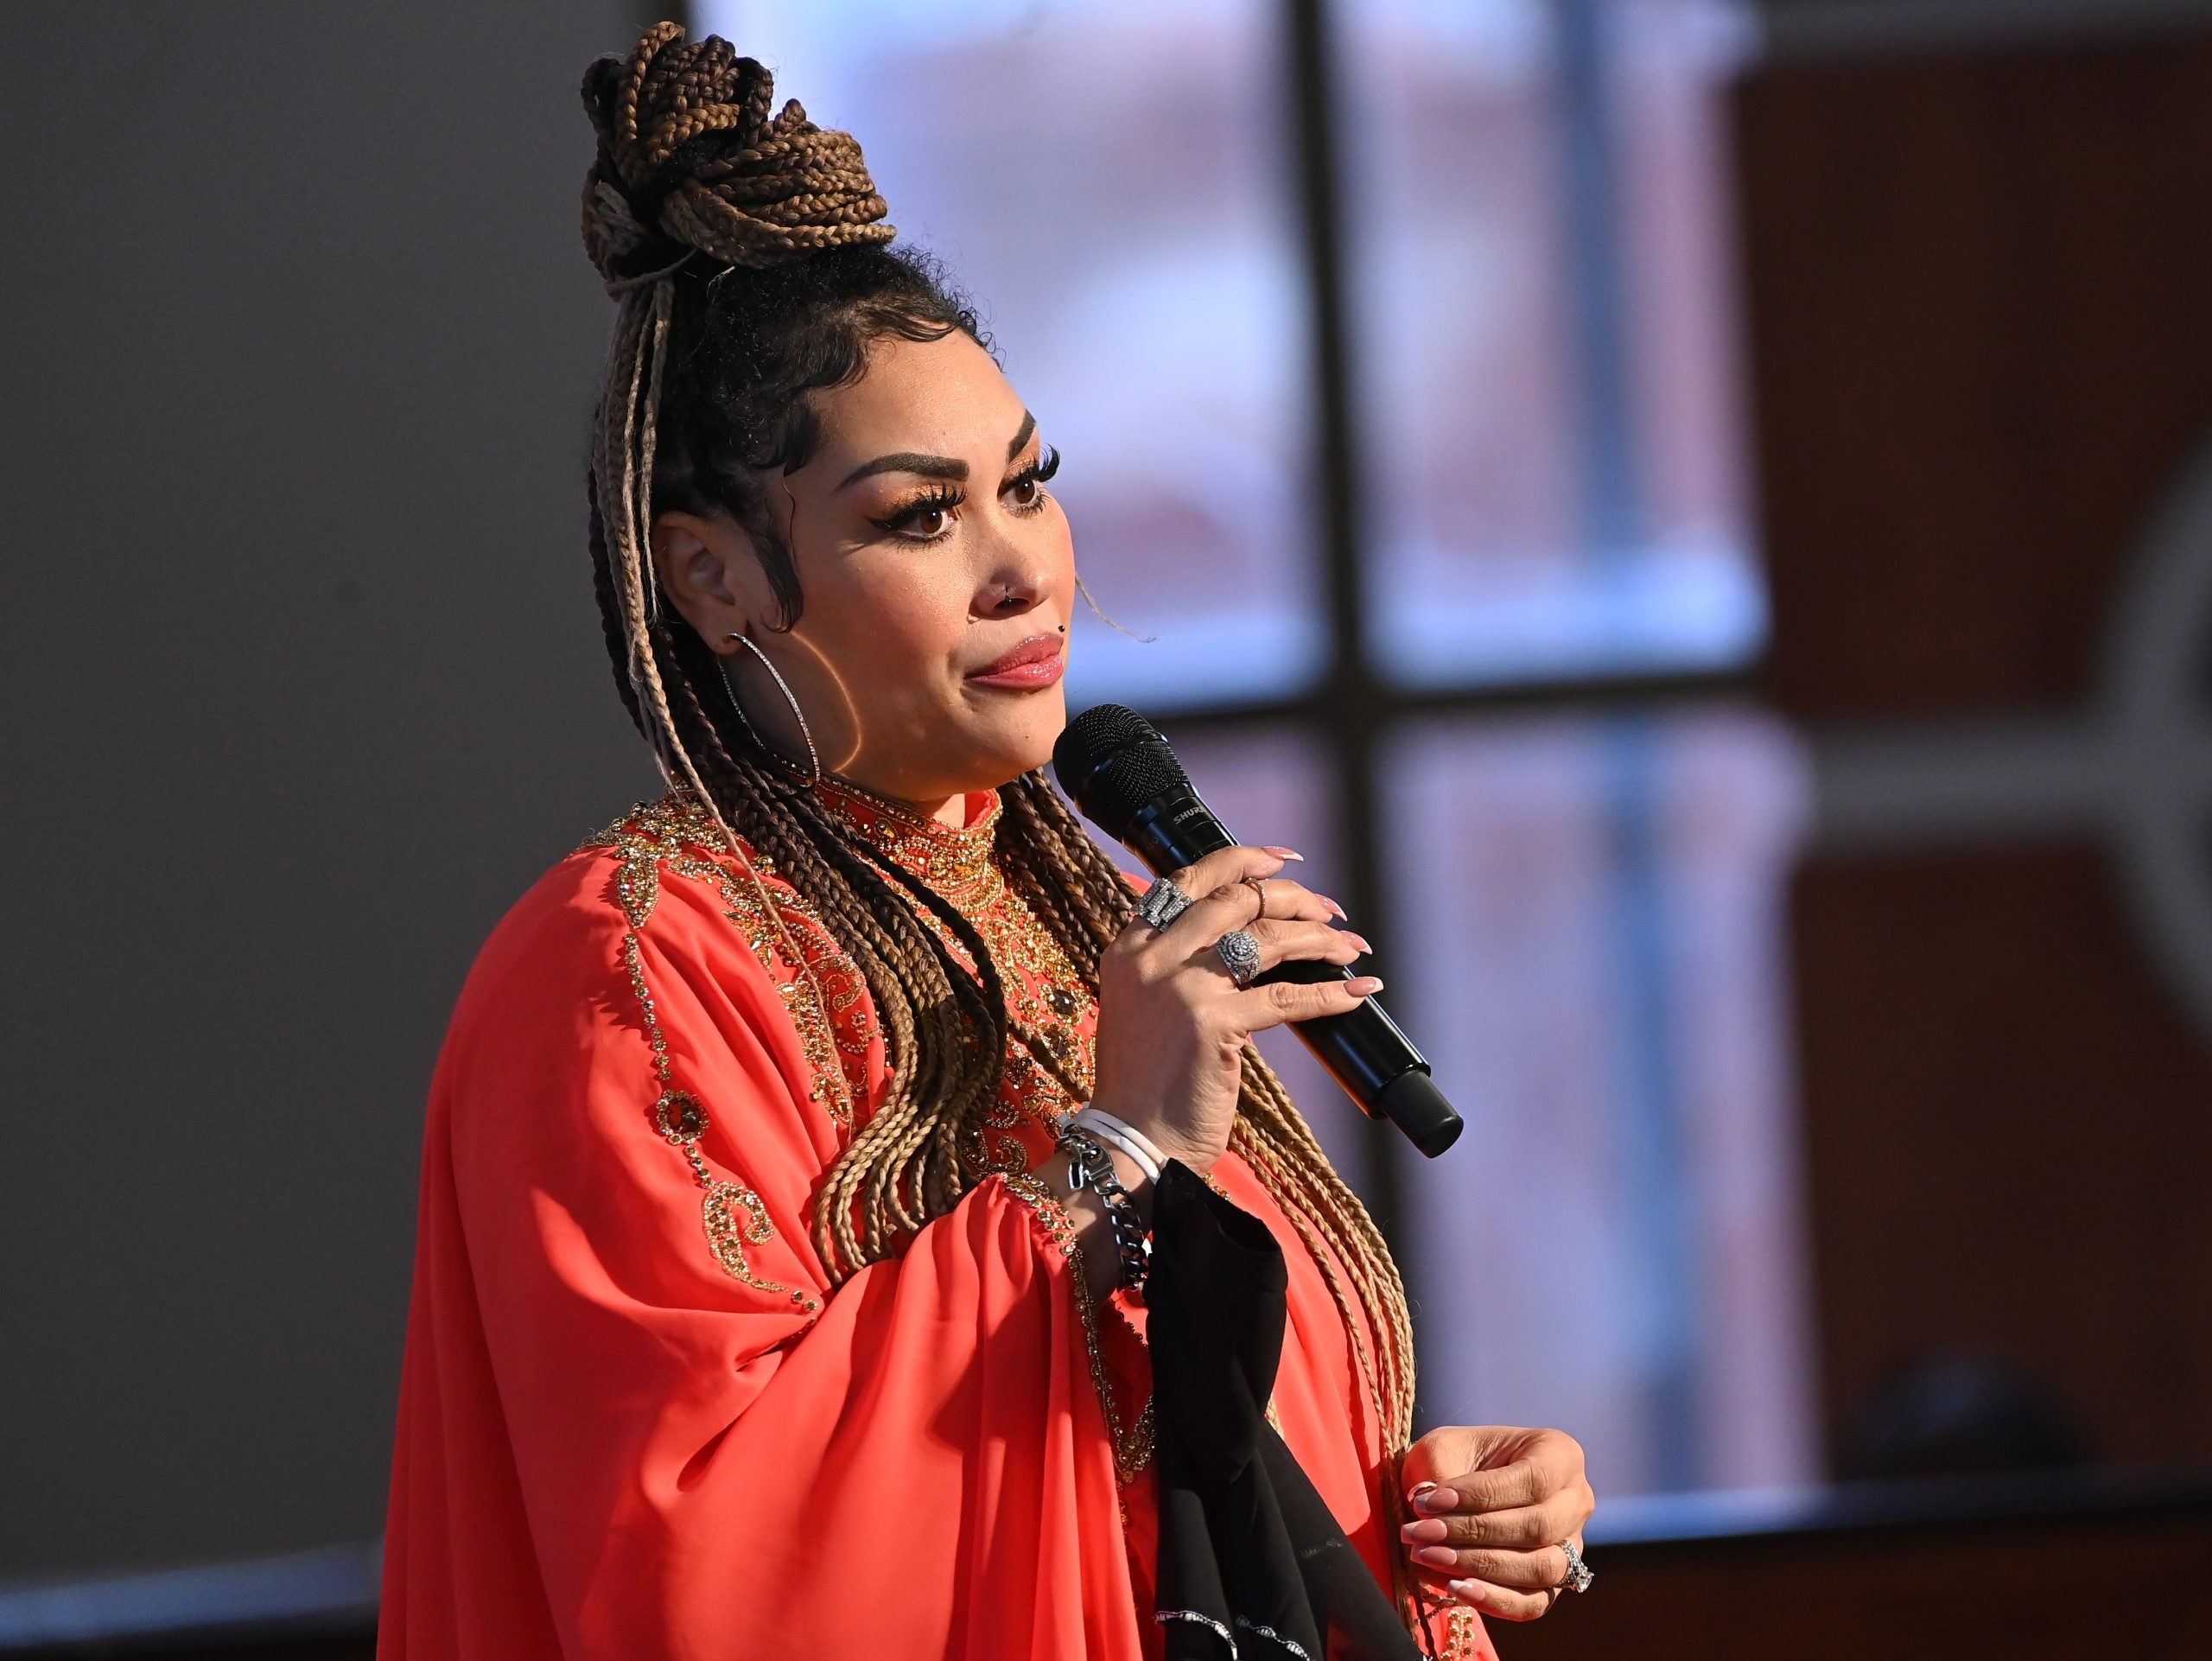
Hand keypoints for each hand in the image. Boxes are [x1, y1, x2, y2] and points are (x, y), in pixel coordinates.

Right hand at [1090, 845, 1376, 1174]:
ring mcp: (1182, 988)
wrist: (1132, 1143)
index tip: (1284, 862)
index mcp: (1131, 947)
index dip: (1242, 861)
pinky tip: (1356, 991)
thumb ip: (1171, 963)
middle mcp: (1152, 958)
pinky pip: (1287, 997)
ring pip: (1267, 938)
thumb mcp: (1139, 1005)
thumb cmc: (1142, 1083)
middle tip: (1329, 910)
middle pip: (1236, 899)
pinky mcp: (1214, 1023)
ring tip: (1350, 945)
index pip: (1189, 881)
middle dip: (1293, 898)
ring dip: (1319, 937)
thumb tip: (1241, 934)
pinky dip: (1329, 992)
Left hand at [1397, 1425, 1594, 1621]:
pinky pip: (1533, 1603)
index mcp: (1559, 1453)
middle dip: (1473, 1533)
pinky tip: (1454, 1588)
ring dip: (1479, 1567)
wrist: (1458, 1485)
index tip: (1425, 1501)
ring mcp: (1571, 1546)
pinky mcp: (1554, 1584)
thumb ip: (1440, 1477)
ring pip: (1540, 1568)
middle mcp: (1577, 1501)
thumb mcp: (1442, 1449)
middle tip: (1418, 1533)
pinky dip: (1494, 1600)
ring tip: (1426, 1557)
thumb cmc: (1455, 1458)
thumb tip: (1428, 1515)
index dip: (1479, 1495)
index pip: (1531, 1480)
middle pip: (1539, 1527)